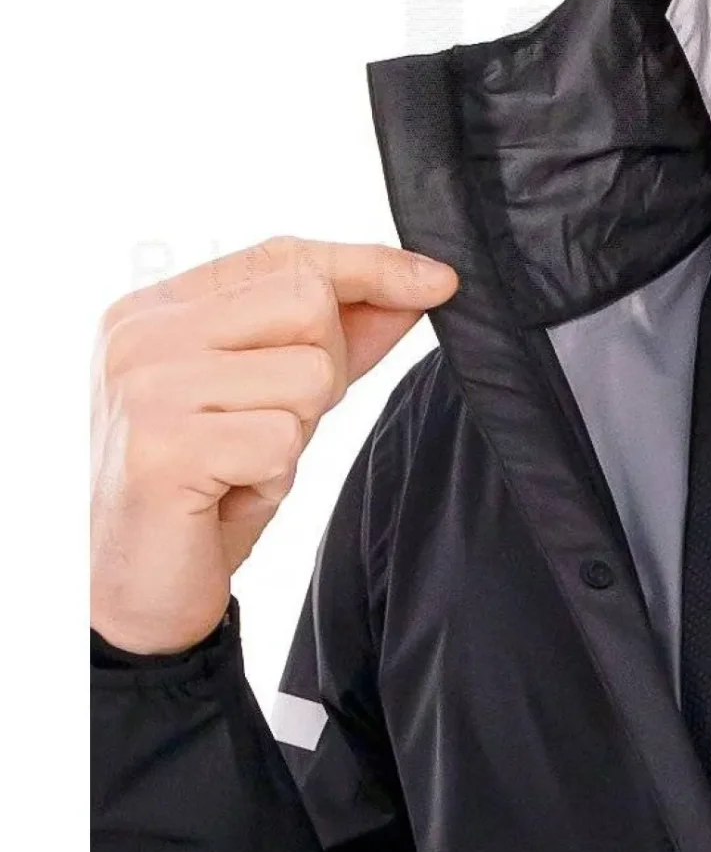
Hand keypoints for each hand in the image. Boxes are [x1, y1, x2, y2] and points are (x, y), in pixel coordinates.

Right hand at [90, 236, 458, 654]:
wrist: (133, 594)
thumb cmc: (204, 490)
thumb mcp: (275, 398)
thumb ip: (339, 338)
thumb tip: (421, 285)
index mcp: (156, 308)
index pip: (283, 257)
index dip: (368, 266)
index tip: (437, 281)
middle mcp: (140, 334)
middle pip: (307, 303)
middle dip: (324, 372)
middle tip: (270, 427)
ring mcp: (145, 386)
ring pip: (307, 374)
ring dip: (295, 434)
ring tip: (240, 465)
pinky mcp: (162, 447)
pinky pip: (282, 441)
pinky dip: (272, 480)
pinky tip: (226, 497)